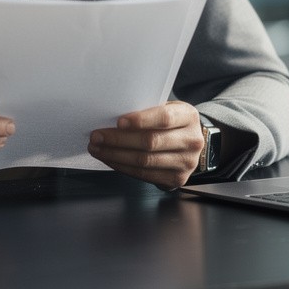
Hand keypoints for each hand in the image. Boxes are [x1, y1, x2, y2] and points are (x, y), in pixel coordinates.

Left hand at [88, 100, 204, 188]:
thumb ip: (149, 110)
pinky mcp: (176, 179)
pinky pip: (144, 175)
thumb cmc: (173, 123)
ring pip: (144, 161)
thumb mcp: (168, 109)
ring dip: (115, 155)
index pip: (164, 118)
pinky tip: (110, 159)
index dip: (140, 120)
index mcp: (188, 117)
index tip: (119, 121)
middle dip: (119, 140)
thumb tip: (113, 115)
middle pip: (150, 142)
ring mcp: (185, 162)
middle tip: (97, 136)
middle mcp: (191, 141)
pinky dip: (123, 167)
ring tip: (97, 149)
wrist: (191, 145)